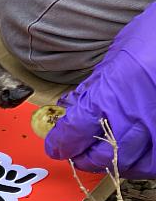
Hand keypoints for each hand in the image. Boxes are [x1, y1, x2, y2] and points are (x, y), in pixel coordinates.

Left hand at [44, 1, 155, 177]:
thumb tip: (76, 104)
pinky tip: (135, 158)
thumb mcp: (115, 57)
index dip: (61, 143)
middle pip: (100, 155)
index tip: (55, 147)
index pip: (74, 132)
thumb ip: (95, 85)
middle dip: (83, 158)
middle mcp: (132, 117)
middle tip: (75, 155)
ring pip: (129, 164)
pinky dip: (143, 165)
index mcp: (108, 94)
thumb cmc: (154, 36)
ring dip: (111, 163)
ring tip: (103, 157)